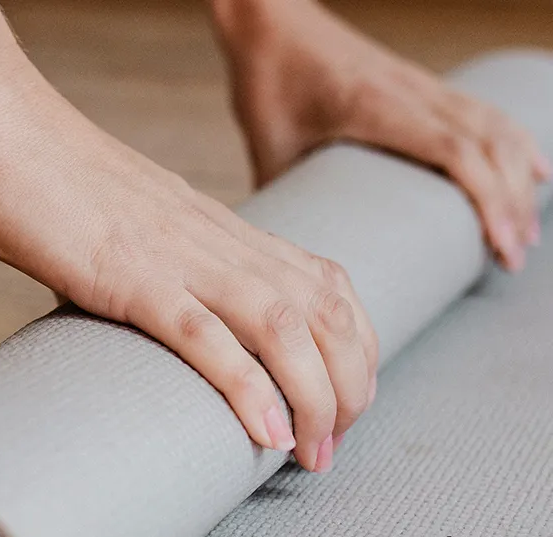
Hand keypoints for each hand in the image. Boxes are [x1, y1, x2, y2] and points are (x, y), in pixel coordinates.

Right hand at [0, 84, 377, 471]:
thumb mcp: (124, 223)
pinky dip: (244, 385)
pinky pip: (202, 333)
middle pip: (324, 311)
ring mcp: (174, 255)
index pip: (324, 283)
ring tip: (311, 454)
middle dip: (348, 387)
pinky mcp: (126, 274)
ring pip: (283, 326)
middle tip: (328, 447)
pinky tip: (264, 431)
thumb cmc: (43, 176)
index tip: (341, 402)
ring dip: (313, 397)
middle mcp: (213, 238)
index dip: (352, 349)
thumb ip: (150, 261)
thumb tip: (147, 309)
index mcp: (216, 226)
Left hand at [213, 0, 551, 270]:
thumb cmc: (268, 79)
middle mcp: (411, 91)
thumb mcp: (266, 144)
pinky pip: (484, 111)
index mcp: (376, 107)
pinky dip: (514, 141)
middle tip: (513, 257)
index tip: (501, 245)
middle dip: (511, 202)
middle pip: (489, 145)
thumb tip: (282, 252)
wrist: (272, 21)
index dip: (488, 199)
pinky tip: (532, 169)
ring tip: (525, 228)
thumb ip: (282, 197)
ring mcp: (421, 83)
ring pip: (495, 126)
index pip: (455, 152)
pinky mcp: (421, 82)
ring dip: (519, 175)